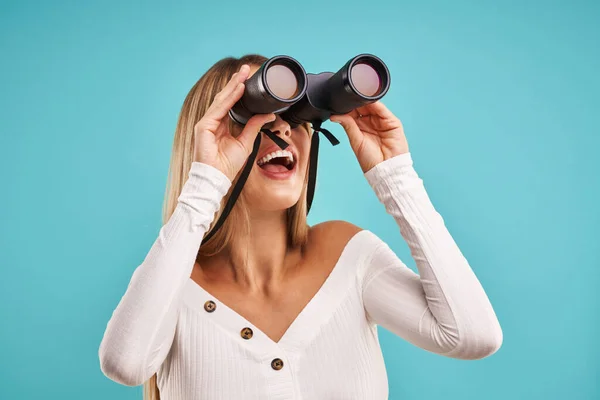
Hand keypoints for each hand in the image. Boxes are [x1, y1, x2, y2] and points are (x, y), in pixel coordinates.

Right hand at [193, 64, 275, 180]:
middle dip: (236, 82)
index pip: (230, 103)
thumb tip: (268, 116)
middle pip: (226, 97)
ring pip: (222, 99)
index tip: (248, 78)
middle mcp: (213, 121)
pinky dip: (230, 98)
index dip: (239, 90)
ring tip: (243, 73)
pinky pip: (219, 108)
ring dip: (234, 85)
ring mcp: (207, 123)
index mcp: (221, 125)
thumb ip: (254, 126)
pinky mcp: (204, 126)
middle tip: (246, 69)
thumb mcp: (246, 142)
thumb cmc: (227, 164)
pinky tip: (238, 88)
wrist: (217, 177)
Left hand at [330, 101, 408, 172]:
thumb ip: (348, 125)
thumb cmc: (371, 160)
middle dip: (356, 102)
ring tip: (357, 99)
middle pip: (363, 107)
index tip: (340, 101)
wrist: (385, 169)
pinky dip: (376, 104)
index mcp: (361, 127)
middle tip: (348, 98)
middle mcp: (371, 123)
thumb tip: (335, 116)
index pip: (354, 112)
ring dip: (365, 101)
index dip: (348, 106)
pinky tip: (368, 102)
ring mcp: (382, 121)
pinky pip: (383, 110)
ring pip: (373, 106)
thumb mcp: (356, 140)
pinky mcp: (392, 122)